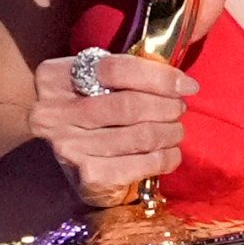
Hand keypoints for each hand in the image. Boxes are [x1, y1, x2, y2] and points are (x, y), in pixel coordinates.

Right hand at [29, 45, 195, 207]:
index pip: (116, 68)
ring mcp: (70, 146)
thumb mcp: (93, 82)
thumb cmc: (86, 110)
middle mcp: (56, 112)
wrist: (58, 158)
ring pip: (140, 136)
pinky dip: (165, 158)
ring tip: (176, 130)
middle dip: (167, 106)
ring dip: (170, 132)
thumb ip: (126, 71)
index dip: (159, 76)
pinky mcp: (87, 176)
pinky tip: (171, 153)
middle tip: (179, 108)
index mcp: (56, 77)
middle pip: (130, 105)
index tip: (187, 84)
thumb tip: (179, 79)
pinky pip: (140, 165)